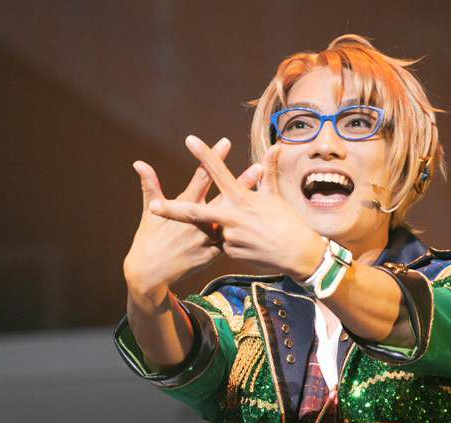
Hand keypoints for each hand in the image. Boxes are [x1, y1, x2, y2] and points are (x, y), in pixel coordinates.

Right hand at [123, 138, 261, 300]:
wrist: (150, 273)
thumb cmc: (149, 240)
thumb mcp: (149, 212)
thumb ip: (149, 185)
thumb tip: (139, 163)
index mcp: (184, 205)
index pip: (202, 176)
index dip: (213, 158)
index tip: (226, 142)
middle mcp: (198, 220)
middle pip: (224, 196)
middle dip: (241, 182)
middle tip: (259, 167)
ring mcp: (206, 238)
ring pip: (233, 220)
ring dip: (249, 209)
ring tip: (267, 198)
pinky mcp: (212, 254)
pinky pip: (230, 243)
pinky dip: (242, 237)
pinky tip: (259, 229)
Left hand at [149, 135, 325, 280]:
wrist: (297, 254)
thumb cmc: (288, 222)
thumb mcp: (276, 196)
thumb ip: (269, 173)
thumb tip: (275, 147)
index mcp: (242, 199)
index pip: (219, 173)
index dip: (204, 155)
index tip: (189, 140)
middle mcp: (232, 217)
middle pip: (195, 212)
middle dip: (171, 209)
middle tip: (153, 206)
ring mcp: (229, 237)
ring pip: (215, 228)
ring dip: (224, 227)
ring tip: (250, 232)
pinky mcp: (230, 252)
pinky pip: (224, 243)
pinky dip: (233, 240)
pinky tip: (250, 244)